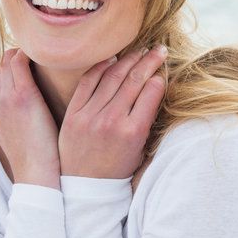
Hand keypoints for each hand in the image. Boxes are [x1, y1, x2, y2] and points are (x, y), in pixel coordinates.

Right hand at [0, 48, 60, 188]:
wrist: (35, 173)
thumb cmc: (37, 156)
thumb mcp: (22, 130)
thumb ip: (23, 112)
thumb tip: (36, 103)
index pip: (3, 70)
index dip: (20, 61)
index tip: (43, 60)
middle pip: (7, 60)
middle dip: (27, 53)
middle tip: (55, 51)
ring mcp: (6, 94)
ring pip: (14, 56)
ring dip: (34, 51)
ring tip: (60, 51)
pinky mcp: (22, 94)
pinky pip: (24, 60)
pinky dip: (39, 54)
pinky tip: (63, 55)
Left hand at [58, 45, 167, 178]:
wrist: (84, 189)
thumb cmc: (117, 170)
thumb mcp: (140, 149)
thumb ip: (146, 119)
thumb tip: (155, 88)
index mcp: (133, 132)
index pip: (151, 92)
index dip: (159, 77)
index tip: (163, 69)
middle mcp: (112, 120)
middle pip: (134, 80)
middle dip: (149, 61)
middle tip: (159, 49)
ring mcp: (90, 115)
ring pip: (112, 76)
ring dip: (128, 59)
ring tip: (139, 50)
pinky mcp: (73, 114)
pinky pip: (88, 82)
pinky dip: (101, 67)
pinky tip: (112, 59)